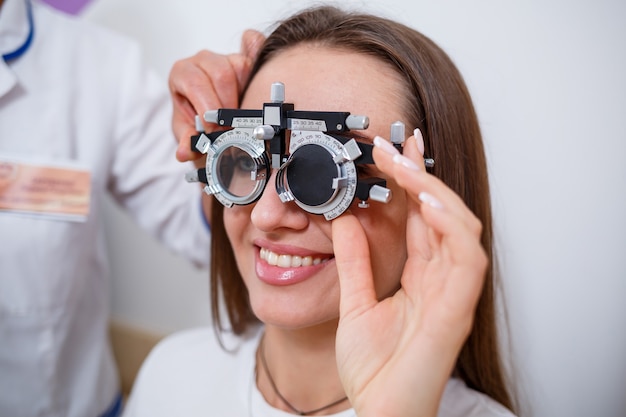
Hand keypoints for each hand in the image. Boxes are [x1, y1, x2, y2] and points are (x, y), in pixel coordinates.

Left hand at [168, 29, 264, 161]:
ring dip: (244, 95)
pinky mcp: (249, 61)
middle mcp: (205, 61)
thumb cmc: (195, 118)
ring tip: (241, 117)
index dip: (207, 106)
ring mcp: (228, 58)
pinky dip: (260, 70)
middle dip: (227, 105)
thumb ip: (187, 141)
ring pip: (241, 68)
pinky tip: (261, 87)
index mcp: (184, 73)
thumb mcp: (187, 132)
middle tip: (230, 127)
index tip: (214, 127)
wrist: (209, 115)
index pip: (195, 82)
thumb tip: (185, 152)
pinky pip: (257, 58)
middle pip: (220, 74)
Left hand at [332, 131, 487, 416]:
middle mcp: (441, 278)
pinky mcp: (457, 308)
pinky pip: (467, 259)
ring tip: (407, 166)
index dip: (410, 183)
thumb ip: (354, 263)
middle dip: (421, 175)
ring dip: (436, 192)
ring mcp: (452, 292)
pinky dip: (452, 227)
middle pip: (441, 214)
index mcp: (421, 276)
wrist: (379, 411)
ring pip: (461, 227)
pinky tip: (429, 204)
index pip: (421, 218)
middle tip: (398, 143)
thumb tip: (346, 221)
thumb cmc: (374, 369)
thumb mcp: (356, 303)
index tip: (392, 150)